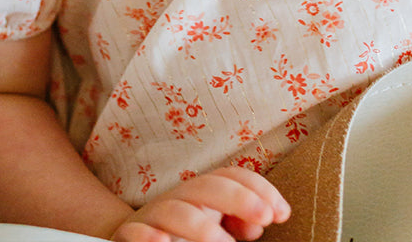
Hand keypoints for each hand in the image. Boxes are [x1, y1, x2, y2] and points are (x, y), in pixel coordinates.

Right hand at [109, 166, 289, 241]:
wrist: (133, 240)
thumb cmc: (183, 234)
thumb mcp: (214, 226)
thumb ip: (238, 222)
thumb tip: (258, 223)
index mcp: (201, 193)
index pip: (231, 176)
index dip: (259, 189)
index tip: (282, 213)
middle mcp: (178, 199)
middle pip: (207, 186)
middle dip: (238, 197)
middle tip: (265, 218)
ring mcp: (152, 217)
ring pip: (175, 210)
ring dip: (201, 226)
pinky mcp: (128, 236)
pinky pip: (134, 232)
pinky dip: (147, 237)